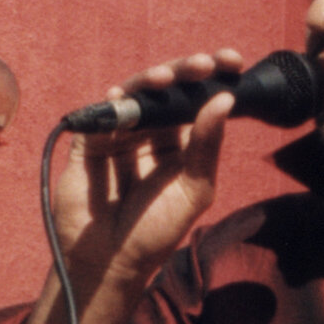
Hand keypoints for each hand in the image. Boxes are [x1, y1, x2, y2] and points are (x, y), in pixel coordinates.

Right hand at [0, 51, 246, 323]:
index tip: (233, 62)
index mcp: (182, 145)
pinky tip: (123, 97)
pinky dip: (113, 103)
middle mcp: (152, 135)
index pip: (199, 102)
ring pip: (137, 95)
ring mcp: (120, 135)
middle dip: (187, 72)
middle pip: (170, 91)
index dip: (214, 79)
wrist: (108, 261)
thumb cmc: (155, 233)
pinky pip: (102, 114)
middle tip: (205, 64)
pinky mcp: (90, 141)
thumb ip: (207, 146)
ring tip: (166, 79)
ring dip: (152, 82)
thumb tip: (223, 99)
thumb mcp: (193, 191)